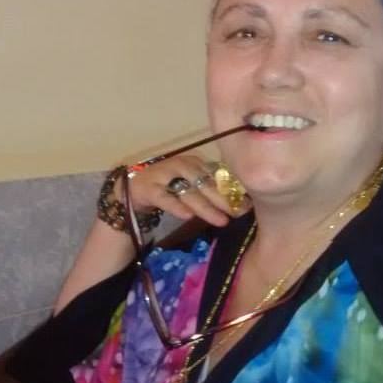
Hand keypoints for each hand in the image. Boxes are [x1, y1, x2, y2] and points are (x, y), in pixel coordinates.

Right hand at [126, 155, 249, 227]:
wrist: (134, 189)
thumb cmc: (169, 188)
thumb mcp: (191, 185)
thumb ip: (210, 190)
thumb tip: (241, 203)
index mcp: (194, 162)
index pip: (216, 176)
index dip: (232, 191)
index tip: (248, 205)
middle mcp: (180, 165)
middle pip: (205, 184)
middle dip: (223, 200)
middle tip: (237, 214)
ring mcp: (163, 175)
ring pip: (187, 192)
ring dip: (206, 207)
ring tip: (221, 220)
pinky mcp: (149, 189)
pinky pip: (164, 198)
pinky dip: (176, 206)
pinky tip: (188, 216)